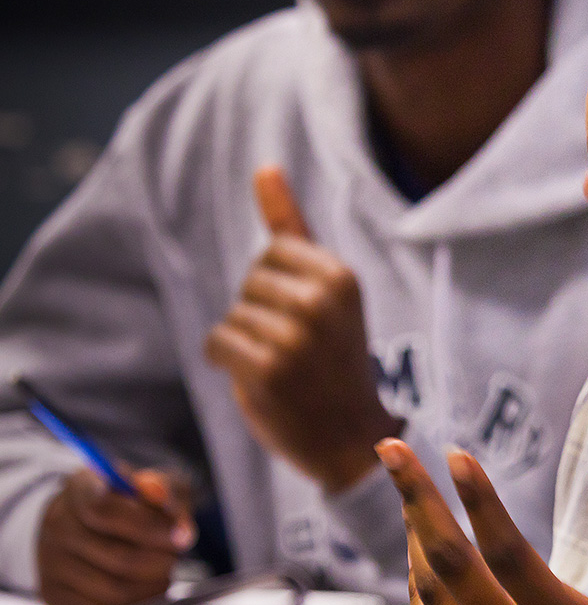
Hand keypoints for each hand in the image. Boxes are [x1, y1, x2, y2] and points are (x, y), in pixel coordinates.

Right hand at [37, 466, 192, 604]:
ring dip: (152, 586)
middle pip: (121, 558)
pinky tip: (141, 591)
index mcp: (80, 488)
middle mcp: (57, 525)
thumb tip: (166, 504)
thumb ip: (167, 491)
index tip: (181, 536)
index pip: (105, 509)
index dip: (150, 526)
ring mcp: (50, 564)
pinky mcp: (54, 598)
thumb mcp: (156, 487)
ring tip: (160, 572)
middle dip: (162, 562)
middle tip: (174, 558)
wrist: (96, 525)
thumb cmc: (134, 504)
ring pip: (117, 591)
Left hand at [205, 166, 400, 491]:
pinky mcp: (269, 368)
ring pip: (232, 315)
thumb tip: (264, 166)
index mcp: (341, 276)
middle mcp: (322, 300)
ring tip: (283, 367)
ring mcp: (296, 335)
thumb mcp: (325, 290)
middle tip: (297, 349)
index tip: (310, 320)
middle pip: (249, 282)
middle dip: (259, 314)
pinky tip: (260, 380)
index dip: (277, 287)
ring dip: (245, 343)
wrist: (351, 438)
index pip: (271, 253)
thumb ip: (290, 229)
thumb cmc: (332, 361)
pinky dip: (228, 362)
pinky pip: (218, 342)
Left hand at [377, 438, 587, 604]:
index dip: (479, 500)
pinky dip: (417, 597)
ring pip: (431, 601)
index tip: (457, 454)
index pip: (507, 554)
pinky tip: (418, 566)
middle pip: (448, 567)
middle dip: (416, 502)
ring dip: (411, 541)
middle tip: (391, 449)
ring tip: (407, 492)